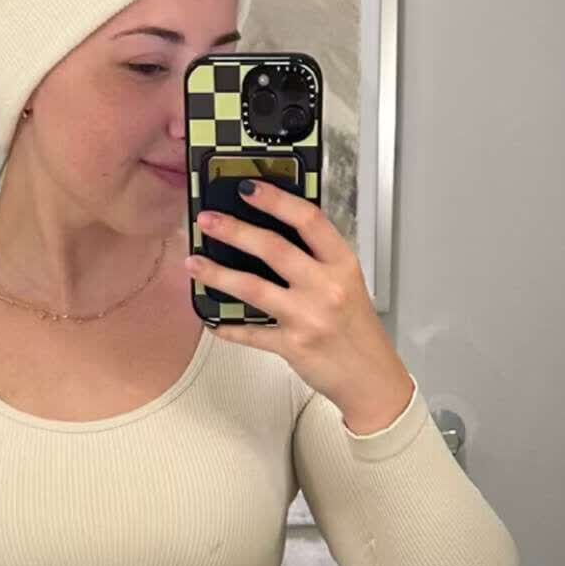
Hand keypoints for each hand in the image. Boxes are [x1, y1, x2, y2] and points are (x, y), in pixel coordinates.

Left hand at [190, 181, 414, 431]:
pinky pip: (250, 332)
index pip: (309, 220)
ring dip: (218, 273)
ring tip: (194, 263)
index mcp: (342, 264)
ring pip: (253, 288)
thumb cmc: (357, 330)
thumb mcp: (347, 283)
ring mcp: (308, 317)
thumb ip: (317, 259)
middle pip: (273, 248)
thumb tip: (273, 234)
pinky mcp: (292, 345)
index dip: (276, 200)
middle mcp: (326, 287)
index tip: (249, 188)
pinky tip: (212, 319)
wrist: (370, 378)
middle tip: (208, 220)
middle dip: (234, 230)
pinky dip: (228, 326)